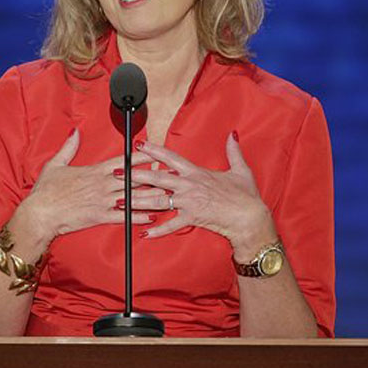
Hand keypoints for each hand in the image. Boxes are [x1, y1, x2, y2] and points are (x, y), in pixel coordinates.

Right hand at [17, 129, 162, 245]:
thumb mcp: (56, 164)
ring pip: (132, 197)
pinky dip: (137, 217)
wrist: (39, 214)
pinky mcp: (99, 216)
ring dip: (151, 196)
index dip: (142, 156)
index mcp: (94, 171)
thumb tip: (75, 131)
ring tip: (168, 195)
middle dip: (154, 175)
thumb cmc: (46, 191)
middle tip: (171, 174)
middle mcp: (102, 184)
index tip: (156, 153)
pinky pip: (123, 217)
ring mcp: (102, 201)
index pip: (123, 161)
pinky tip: (151, 217)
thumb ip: (69, 147)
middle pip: (134, 178)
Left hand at [129, 133, 275, 256]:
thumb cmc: (246, 195)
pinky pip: (171, 225)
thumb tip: (233, 134)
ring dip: (137, 201)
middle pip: (157, 178)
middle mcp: (189, 185)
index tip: (138, 145)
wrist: (250, 217)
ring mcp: (189, 202)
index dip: (154, 150)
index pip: (171, 158)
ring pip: (158, 200)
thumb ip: (233, 151)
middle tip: (117, 173)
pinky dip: (157, 230)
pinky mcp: (192, 218)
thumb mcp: (241, 170)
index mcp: (197, 172)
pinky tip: (144, 233)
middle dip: (135, 175)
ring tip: (120, 201)